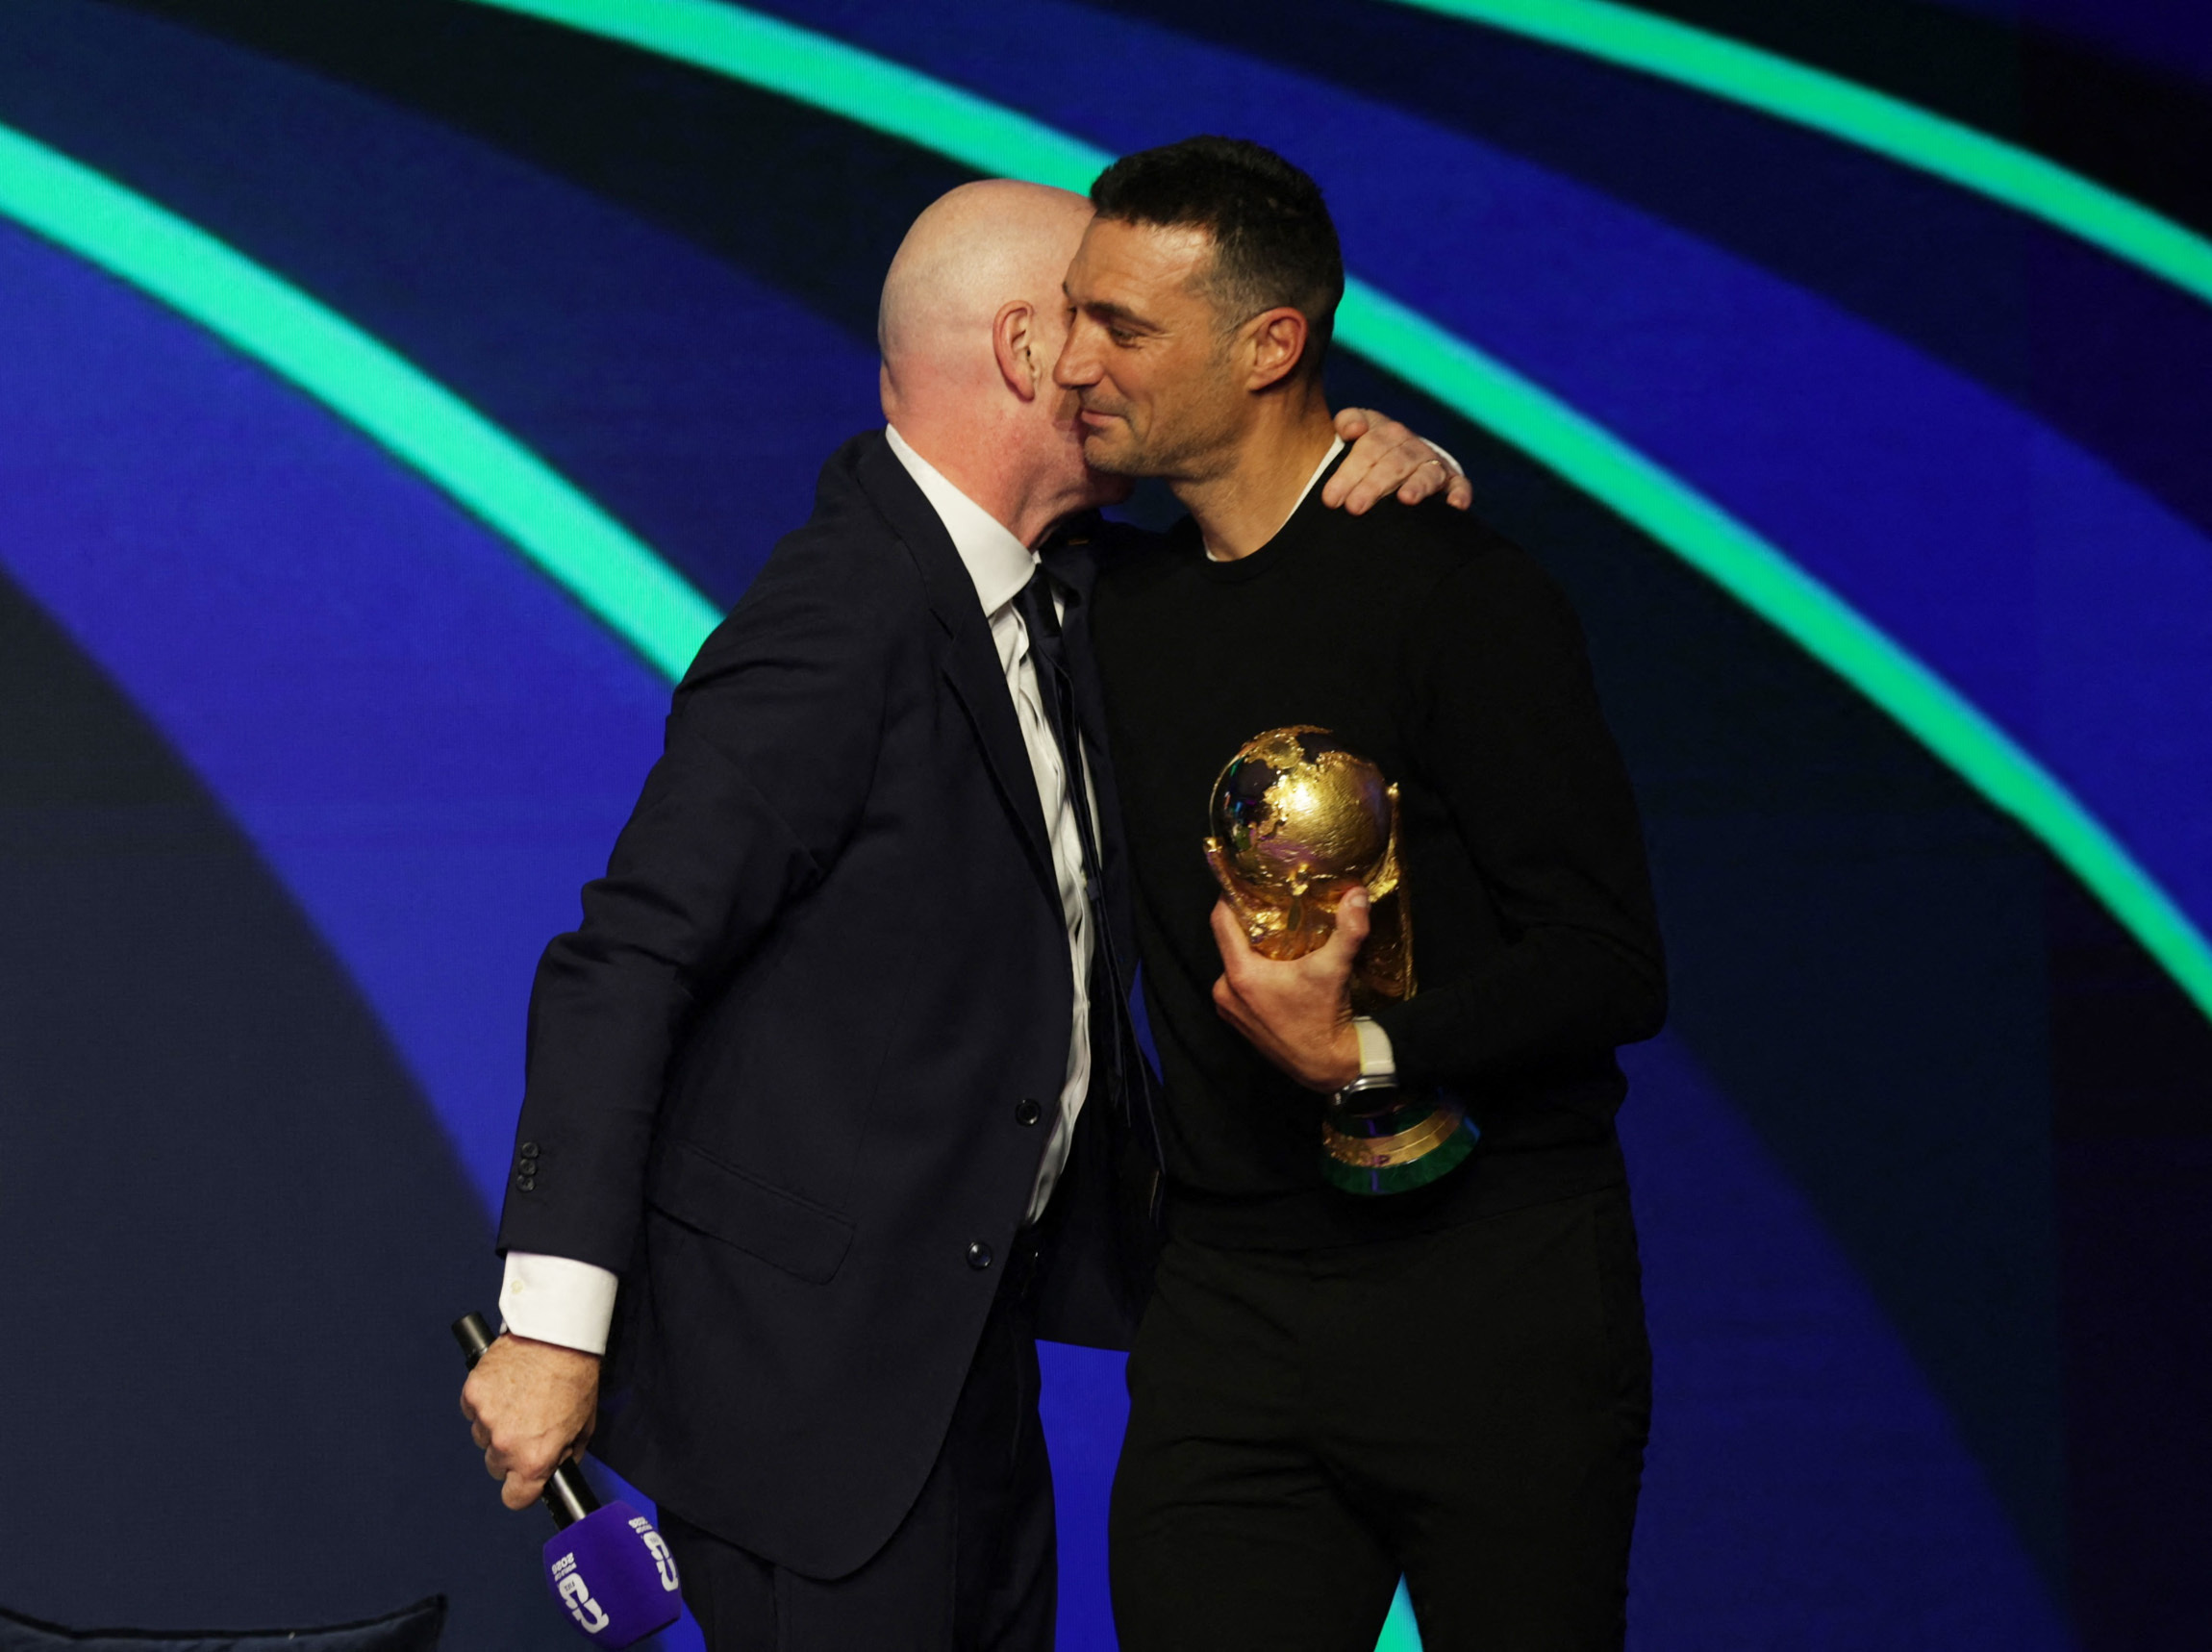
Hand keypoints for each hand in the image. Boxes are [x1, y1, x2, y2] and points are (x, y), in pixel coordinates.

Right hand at [460, 1332, 601, 1510]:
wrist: (559, 1336)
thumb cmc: (576, 1377)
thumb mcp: (584, 1426)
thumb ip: (565, 1455)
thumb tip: (555, 1470)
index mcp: (534, 1459)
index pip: (514, 1498)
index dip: (522, 1489)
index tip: (525, 1479)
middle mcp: (506, 1445)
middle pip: (497, 1466)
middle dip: (510, 1452)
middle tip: (528, 1425)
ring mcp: (485, 1419)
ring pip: (482, 1437)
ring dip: (495, 1425)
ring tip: (519, 1399)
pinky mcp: (472, 1394)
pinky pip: (472, 1409)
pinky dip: (484, 1401)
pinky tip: (505, 1385)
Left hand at [1209, 889, 1369, 1090]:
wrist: (1327, 1066)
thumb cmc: (1324, 1017)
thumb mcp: (1336, 969)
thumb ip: (1349, 929)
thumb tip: (1357, 894)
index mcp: (1241, 974)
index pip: (1221, 922)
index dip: (1230, 898)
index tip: (1245, 884)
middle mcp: (1225, 990)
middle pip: (1229, 943)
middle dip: (1249, 927)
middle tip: (1273, 910)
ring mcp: (1228, 1008)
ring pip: (1234, 965)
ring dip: (1251, 952)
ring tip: (1278, 938)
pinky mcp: (1236, 1021)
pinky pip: (1236, 986)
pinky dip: (1252, 974)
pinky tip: (1276, 970)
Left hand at [1325, 409, 1474, 514]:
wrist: (1403, 458)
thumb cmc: (1371, 451)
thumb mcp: (1355, 431)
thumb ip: (1348, 421)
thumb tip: (1352, 429)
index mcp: (1385, 433)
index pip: (1367, 448)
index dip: (1348, 472)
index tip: (1331, 499)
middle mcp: (1410, 446)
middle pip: (1393, 463)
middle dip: (1374, 485)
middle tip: (1354, 507)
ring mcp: (1432, 463)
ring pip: (1425, 474)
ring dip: (1418, 486)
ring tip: (1406, 499)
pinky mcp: (1452, 481)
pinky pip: (1460, 485)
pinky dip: (1460, 494)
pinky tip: (1455, 505)